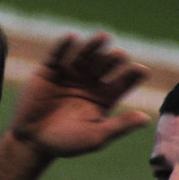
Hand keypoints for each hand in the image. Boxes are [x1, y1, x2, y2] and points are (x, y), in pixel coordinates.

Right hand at [8, 33, 149, 161]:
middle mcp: (90, 82)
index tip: (141, 70)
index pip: (124, 81)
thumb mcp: (96, 137)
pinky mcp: (49, 70)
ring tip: (103, 37)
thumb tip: (146, 118)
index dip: (133, 75)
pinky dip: (63, 46)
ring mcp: (69, 74)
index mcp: (105, 96)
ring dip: (93, 46)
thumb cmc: (67, 142)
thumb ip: (119, 126)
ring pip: (84, 56)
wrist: (32, 140)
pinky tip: (71, 37)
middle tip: (120, 55)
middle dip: (113, 59)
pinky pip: (57, 55)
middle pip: (105, 65)